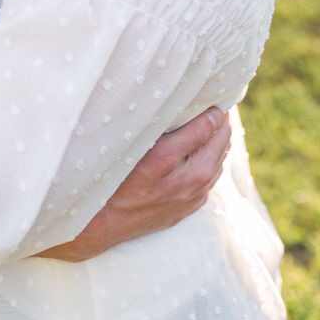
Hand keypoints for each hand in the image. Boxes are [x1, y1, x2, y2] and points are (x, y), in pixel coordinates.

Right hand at [37, 107, 230, 261]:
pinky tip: (206, 155)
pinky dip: (212, 165)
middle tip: (219, 107)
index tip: (212, 97)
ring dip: (219, 145)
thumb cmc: (106, 176)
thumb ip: (152, 125)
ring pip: (216, 165)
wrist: (98, 223)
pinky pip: (209, 183)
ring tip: (216, 127)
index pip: (204, 127)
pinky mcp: (186, 209)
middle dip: (221, 125)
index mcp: (164, 159)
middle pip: (217, 146)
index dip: (211, 110)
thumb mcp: (125, 144)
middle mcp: (182, 181)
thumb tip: (177, 103)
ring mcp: (187, 198)